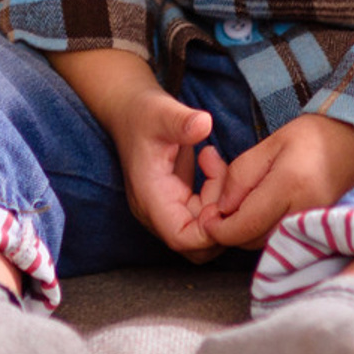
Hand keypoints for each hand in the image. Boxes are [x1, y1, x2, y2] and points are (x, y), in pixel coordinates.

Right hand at [50, 49, 223, 258]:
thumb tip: (204, 124)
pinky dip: (215, 195)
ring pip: (203, 231)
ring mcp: (167, 208)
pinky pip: (203, 215)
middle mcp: (157, 211)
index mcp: (151, 197)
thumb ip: (182, 121)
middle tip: (222, 175)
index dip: (209, 228)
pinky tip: (211, 163)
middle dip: (219, 216)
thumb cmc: (142, 112)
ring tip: (214, 162)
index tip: (223, 195)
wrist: (129, 109)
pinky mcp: (177, 201)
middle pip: (196, 244)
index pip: (182, 237)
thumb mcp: (162, 112)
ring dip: (219, 203)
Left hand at [198, 113, 353, 252]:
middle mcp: (305, 214)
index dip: (218, 227)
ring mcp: (315, 228)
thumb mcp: (271, 144)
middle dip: (231, 229)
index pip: (244, 225)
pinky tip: (265, 212)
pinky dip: (267, 232)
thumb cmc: (313, 138)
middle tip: (220, 207)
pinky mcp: (320, 234)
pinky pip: (283, 241)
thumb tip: (221, 209)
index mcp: (290, 186)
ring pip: (266, 244)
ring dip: (248, 232)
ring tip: (244, 204)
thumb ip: (241, 175)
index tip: (205, 218)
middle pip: (253, 239)